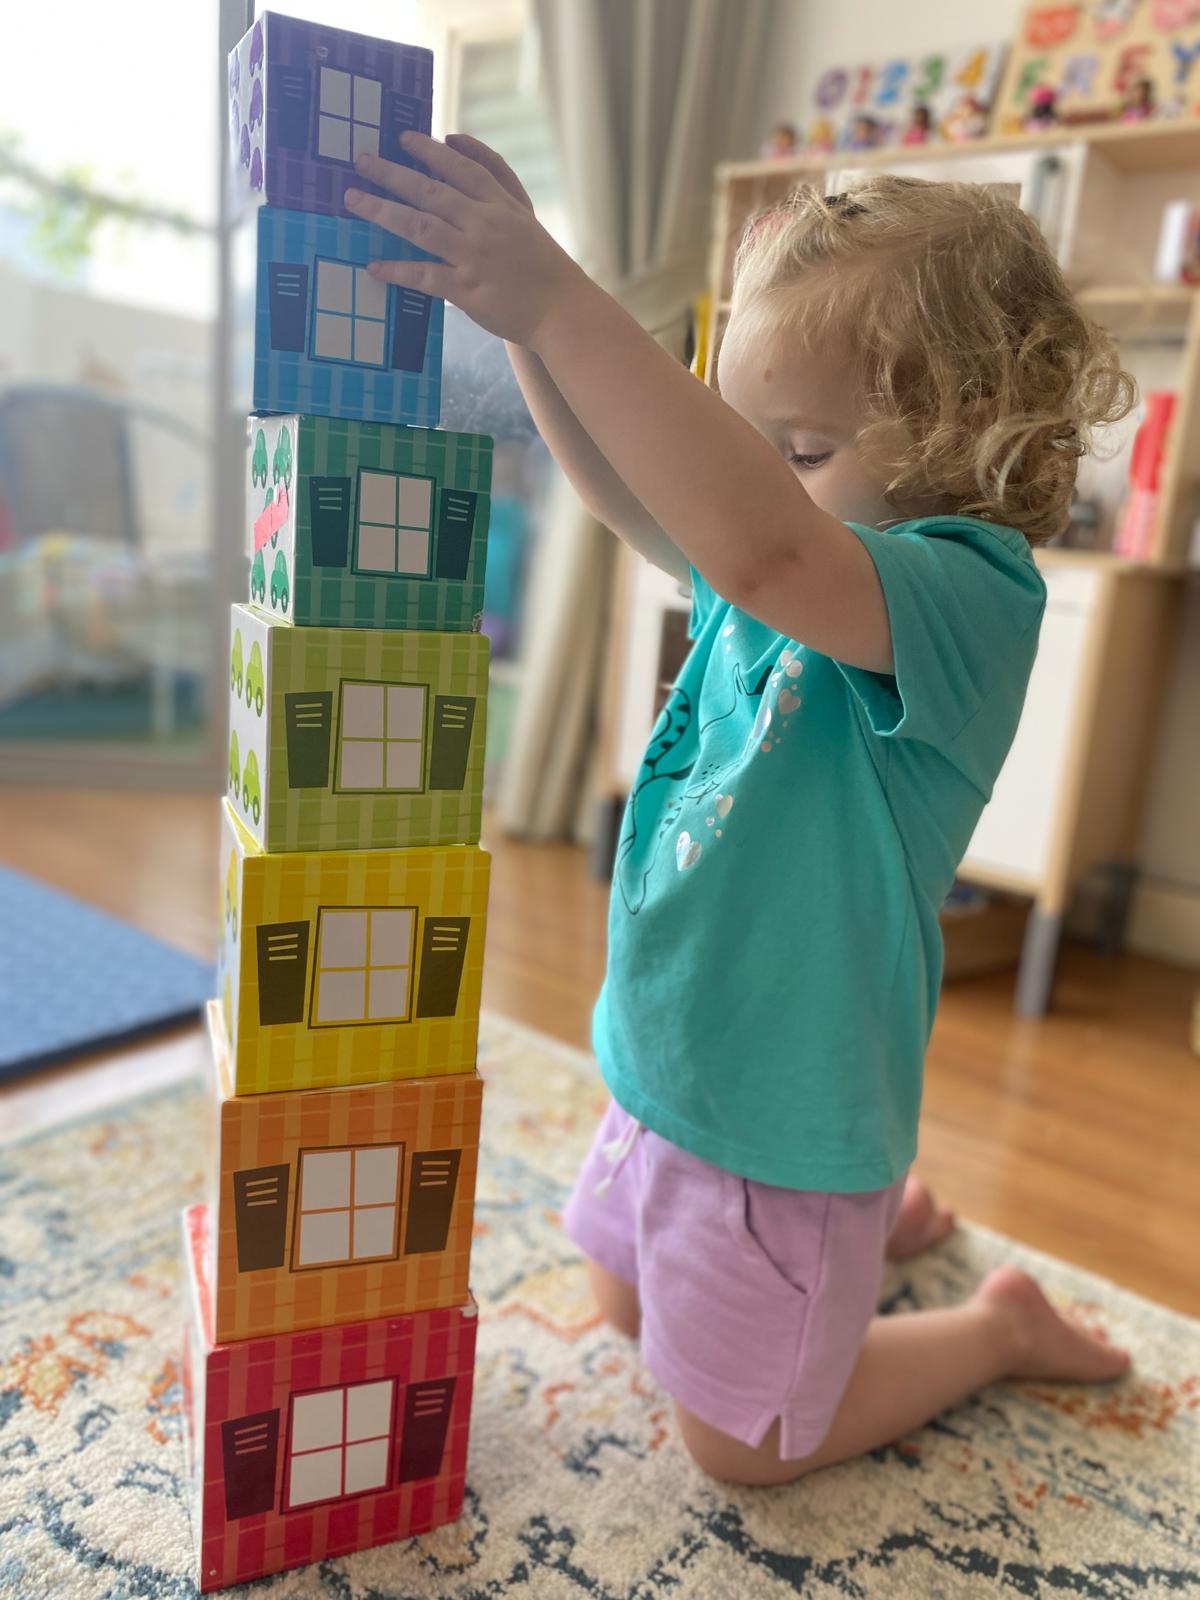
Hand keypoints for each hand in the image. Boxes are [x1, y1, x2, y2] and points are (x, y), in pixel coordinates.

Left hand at [346, 130, 591, 348]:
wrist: (562, 310)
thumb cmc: (543, 264)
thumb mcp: (525, 213)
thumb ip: (496, 178)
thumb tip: (457, 143)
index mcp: (501, 205)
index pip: (462, 169)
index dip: (431, 151)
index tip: (404, 137)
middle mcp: (485, 225)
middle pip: (432, 191)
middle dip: (393, 173)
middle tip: (362, 160)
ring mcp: (475, 256)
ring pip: (421, 226)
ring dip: (383, 211)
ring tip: (353, 199)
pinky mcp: (468, 290)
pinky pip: (425, 276)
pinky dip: (398, 269)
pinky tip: (374, 265)